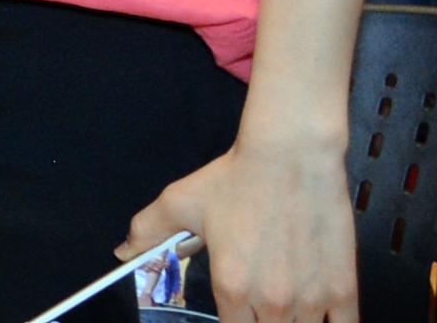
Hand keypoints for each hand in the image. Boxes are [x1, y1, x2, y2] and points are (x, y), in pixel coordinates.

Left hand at [127, 138, 356, 322]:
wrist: (290, 158)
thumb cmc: (235, 180)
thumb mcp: (181, 202)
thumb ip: (148, 231)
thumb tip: (122, 253)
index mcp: (231, 288)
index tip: (236, 317)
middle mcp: (271, 302)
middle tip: (258, 309)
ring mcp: (310, 299)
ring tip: (284, 308)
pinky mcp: (342, 290)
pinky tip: (318, 316)